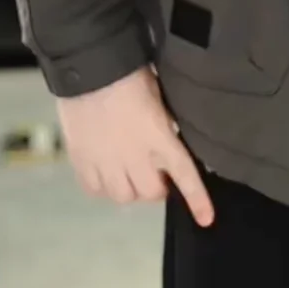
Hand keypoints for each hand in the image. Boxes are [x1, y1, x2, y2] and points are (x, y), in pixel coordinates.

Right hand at [56, 65, 214, 226]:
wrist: (88, 68)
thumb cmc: (129, 74)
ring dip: (130, 189)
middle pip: (151, 193)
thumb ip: (165, 124)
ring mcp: (105, 162)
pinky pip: (95, 191)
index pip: (184, 174)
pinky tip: (106, 172)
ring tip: (130, 173)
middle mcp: (133, 156)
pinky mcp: (82, 162)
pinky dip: (103, 187)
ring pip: (123, 197)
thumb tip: (170, 139)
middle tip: (156, 175)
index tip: (206, 219)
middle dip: (158, 187)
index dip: (197, 199)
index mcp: (158, 137)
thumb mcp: (158, 97)